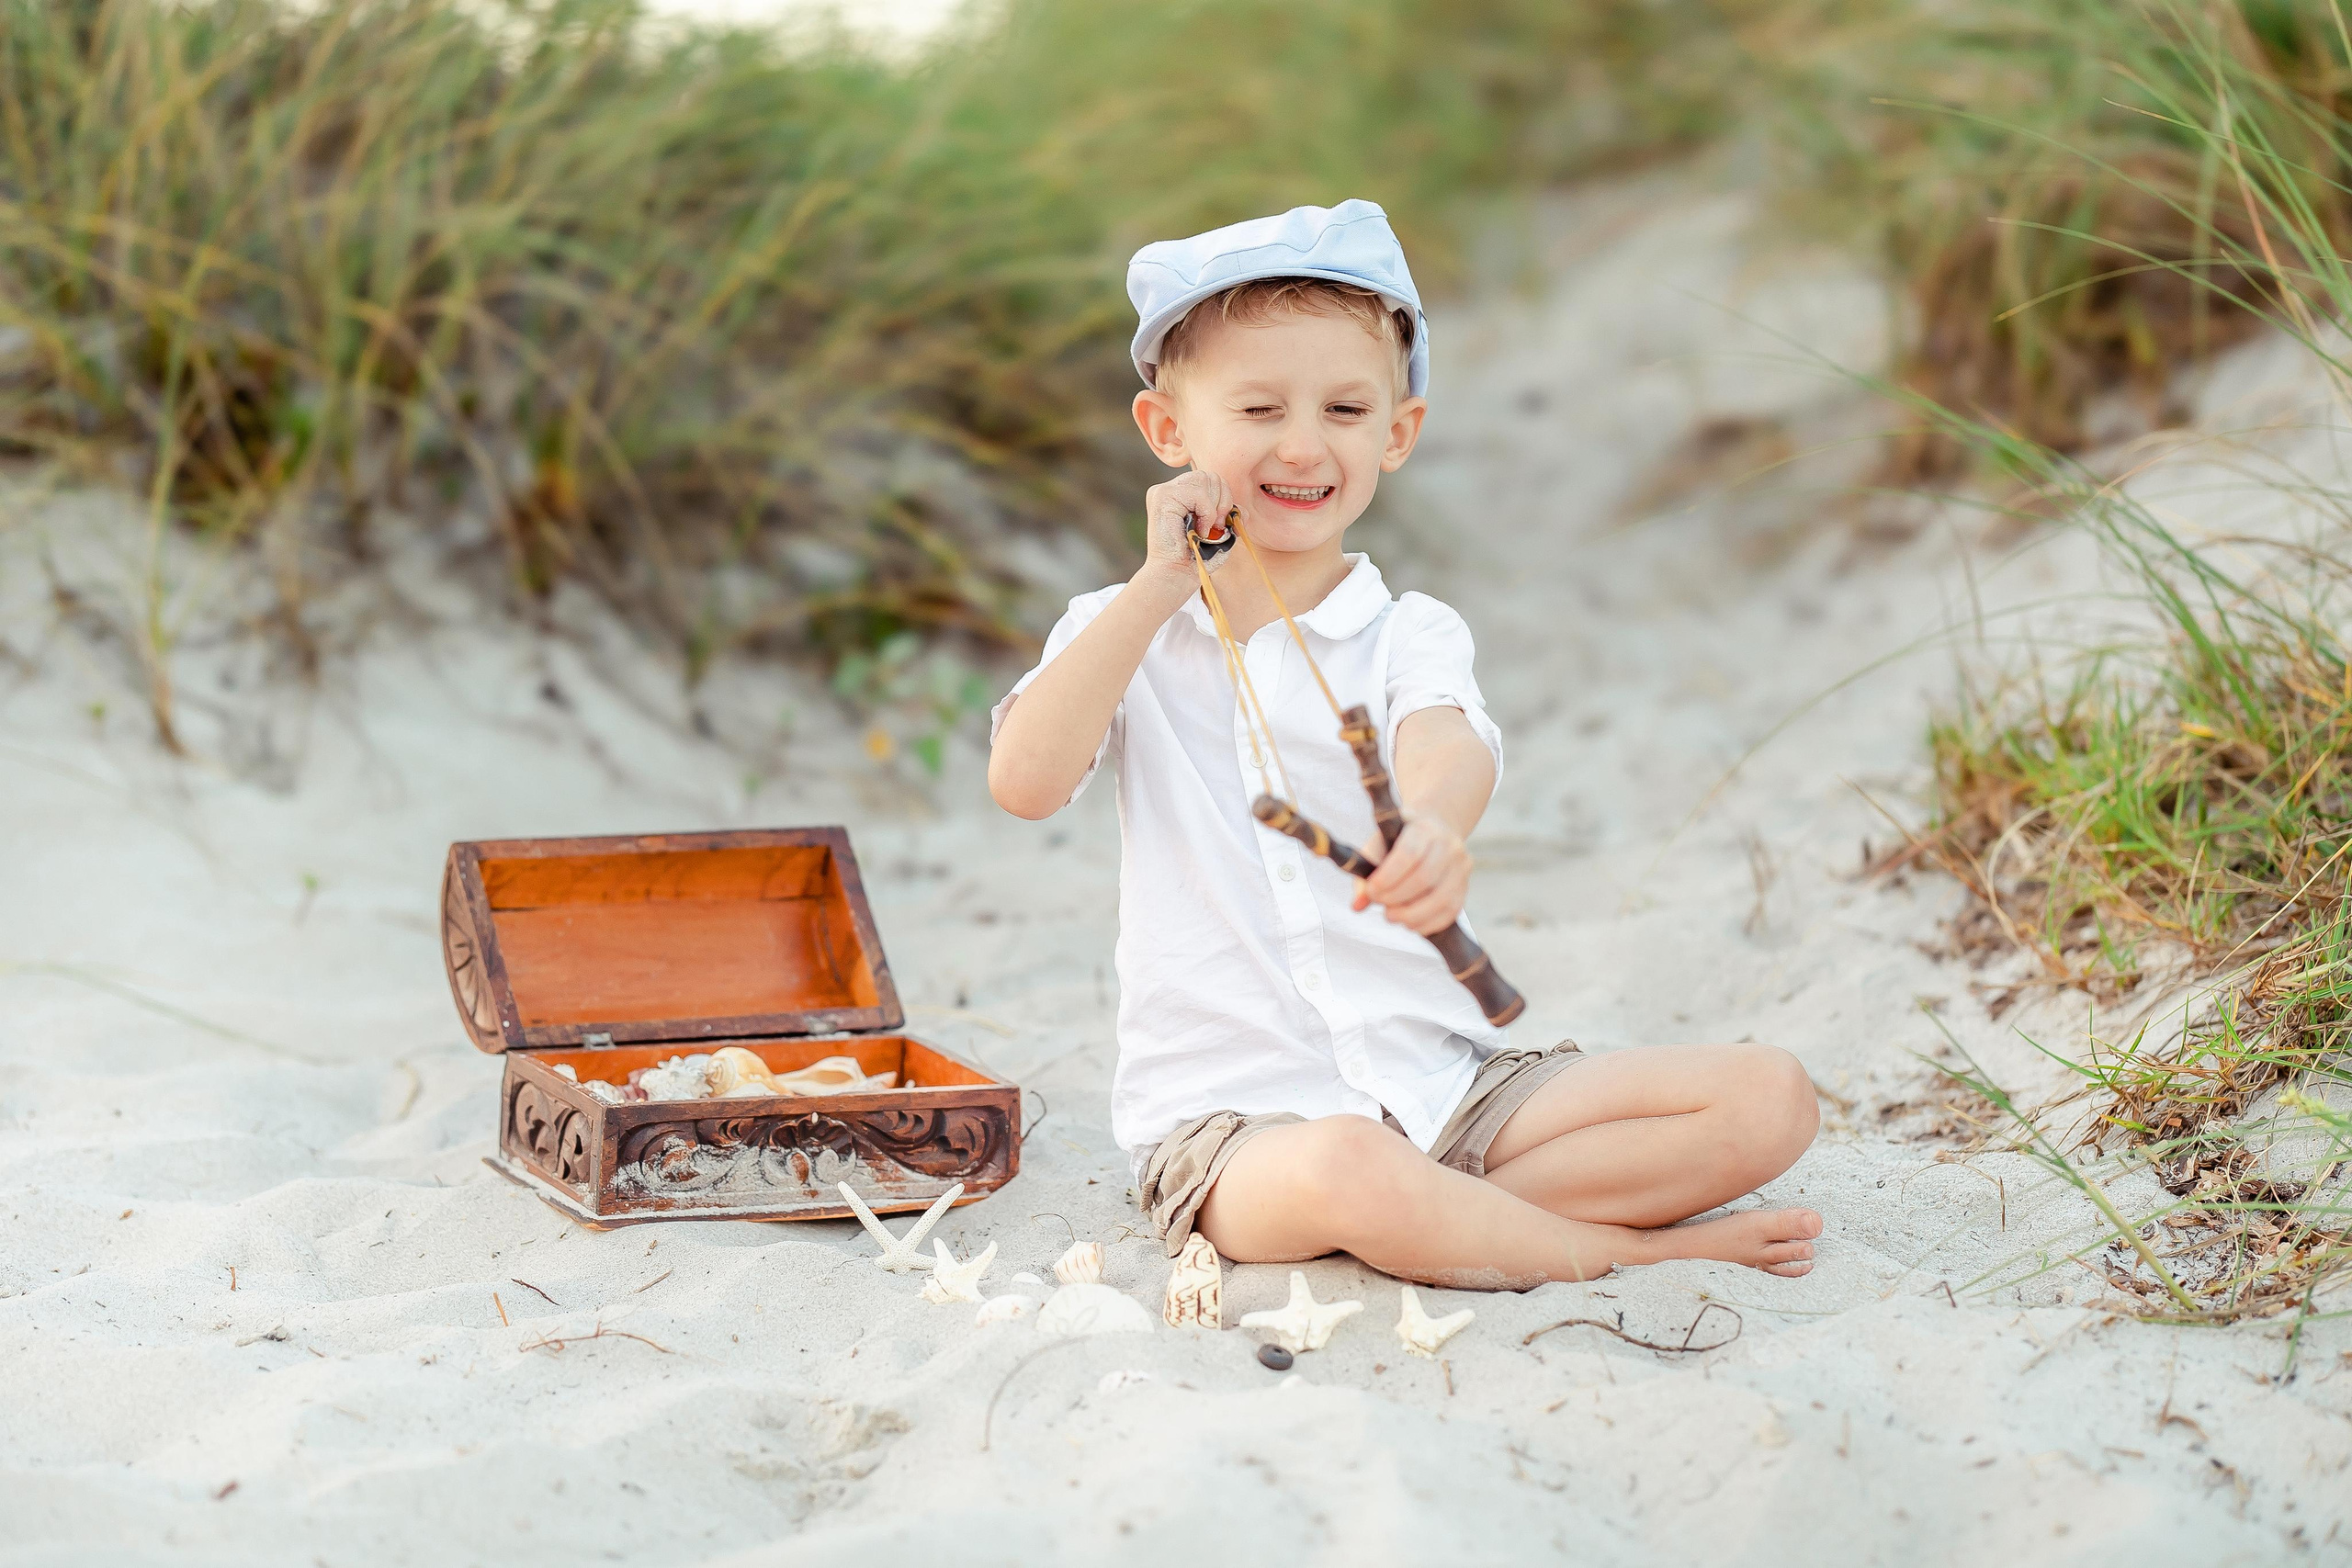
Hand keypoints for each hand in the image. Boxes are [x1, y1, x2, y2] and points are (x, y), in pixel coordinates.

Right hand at [1142, 470, 1236, 580]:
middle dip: (1221, 501)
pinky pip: (1198, 494)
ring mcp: (1164, 491)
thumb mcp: (1220, 533)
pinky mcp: (1162, 497)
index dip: (1223, 499)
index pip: (1212, 479)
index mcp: (1181, 494)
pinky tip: (1199, 530)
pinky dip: (1206, 513)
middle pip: (1210, 475)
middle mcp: (1170, 488)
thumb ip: (1229, 517)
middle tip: (1214, 527)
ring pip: (1204, 479)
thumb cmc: (1197, 558)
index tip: (1218, 524)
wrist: (1177, 575)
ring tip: (1206, 529)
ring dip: (1213, 508)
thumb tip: (1243, 510)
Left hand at [1353, 813, 1469, 935]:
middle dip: (1396, 897)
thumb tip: (1357, 905)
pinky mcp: (1464, 888)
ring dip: (1411, 915)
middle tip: (1380, 904)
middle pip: (1424, 878)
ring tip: (1392, 916)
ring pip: (1440, 900)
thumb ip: (1364, 873)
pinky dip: (1427, 924)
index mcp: (1423, 828)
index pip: (1409, 854)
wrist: (1432, 833)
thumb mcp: (1378, 846)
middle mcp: (1449, 845)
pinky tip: (1410, 923)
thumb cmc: (1398, 841)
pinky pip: (1450, 913)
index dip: (1388, 877)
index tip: (1371, 890)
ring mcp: (1461, 867)